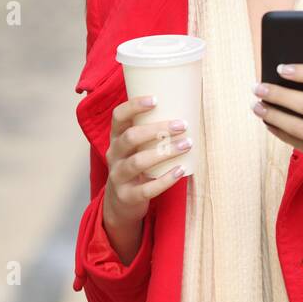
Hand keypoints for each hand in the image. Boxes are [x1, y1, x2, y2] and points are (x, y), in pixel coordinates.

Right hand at [101, 97, 189, 260]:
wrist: (120, 203)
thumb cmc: (136, 165)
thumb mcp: (136, 147)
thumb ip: (152, 130)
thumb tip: (188, 106)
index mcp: (116, 138)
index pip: (118, 117)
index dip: (133, 106)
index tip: (155, 99)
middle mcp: (114, 155)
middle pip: (130, 137)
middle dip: (157, 129)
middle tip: (182, 124)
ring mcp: (118, 176)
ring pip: (137, 162)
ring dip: (164, 152)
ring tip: (186, 144)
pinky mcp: (127, 196)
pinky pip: (146, 189)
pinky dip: (165, 180)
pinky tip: (180, 170)